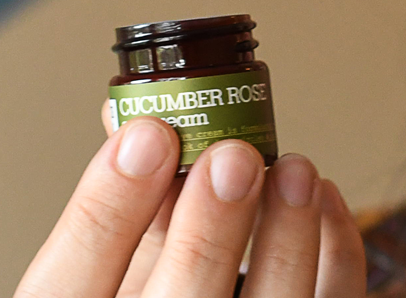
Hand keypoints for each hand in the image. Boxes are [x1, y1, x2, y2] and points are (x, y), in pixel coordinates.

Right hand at [13, 105, 364, 297]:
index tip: (147, 134)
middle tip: (232, 157)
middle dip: (211, 226)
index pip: (70, 289)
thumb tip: (137, 124)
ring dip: (287, 234)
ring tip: (293, 169)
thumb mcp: (108, 273)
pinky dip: (335, 249)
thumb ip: (120, 214)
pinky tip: (322, 197)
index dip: (108, 207)